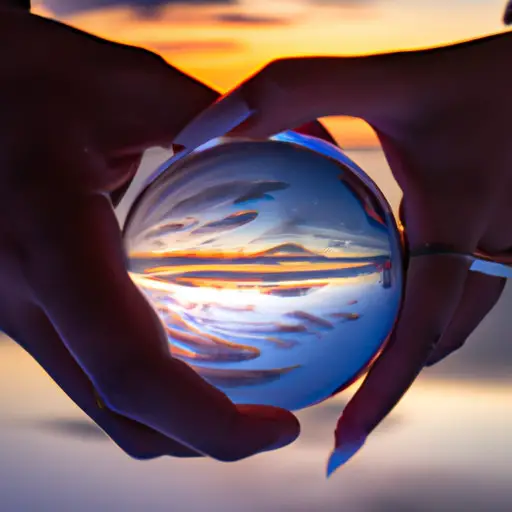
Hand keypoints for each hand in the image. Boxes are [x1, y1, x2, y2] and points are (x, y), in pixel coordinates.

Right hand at [0, 10, 299, 460]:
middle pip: (122, 414)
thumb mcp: (132, 86)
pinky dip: (150, 388)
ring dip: (177, 422)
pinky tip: (191, 352)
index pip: (132, 371)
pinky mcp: (25, 309)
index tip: (280, 428)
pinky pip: (91, 373)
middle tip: (273, 422)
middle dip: (204, 439)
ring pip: (103, 405)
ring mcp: (18, 313)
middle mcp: (25, 298)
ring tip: (242, 399)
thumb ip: (224, 120)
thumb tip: (314, 139)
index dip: (210, 424)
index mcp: (52, 244)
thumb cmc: (29, 75)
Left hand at [189, 31, 511, 471]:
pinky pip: (458, 290)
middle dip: (386, 378)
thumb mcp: (385, 79)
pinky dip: (419, 309)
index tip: (343, 441)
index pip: (419, 332)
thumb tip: (204, 131)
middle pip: (432, 342)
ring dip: (404, 347)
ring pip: (450, 323)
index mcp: (458, 226)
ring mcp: (501, 249)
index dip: (383, 394)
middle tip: (333, 393)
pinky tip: (386, 291)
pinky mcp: (497, 237)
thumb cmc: (475, 76)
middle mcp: (487, 251)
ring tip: (354, 356)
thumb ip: (294, 91)